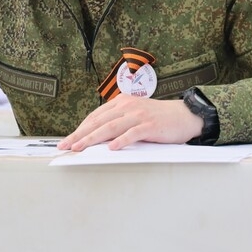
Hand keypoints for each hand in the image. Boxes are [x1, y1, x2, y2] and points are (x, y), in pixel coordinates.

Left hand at [57, 95, 203, 151]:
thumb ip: (118, 122)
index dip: (80, 129)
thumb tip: (97, 137)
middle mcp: (127, 106)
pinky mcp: (150, 125)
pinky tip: (111, 148)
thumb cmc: (158, 118)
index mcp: (121, 103)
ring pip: (111, 127)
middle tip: (66, 145)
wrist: (184, 115)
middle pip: (98, 121)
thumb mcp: (134, 115)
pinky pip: (132, 133)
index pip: (95, 116)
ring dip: (93, 138)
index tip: (67, 140)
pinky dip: (121, 141)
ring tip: (80, 147)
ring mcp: (138, 115)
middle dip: (80, 134)